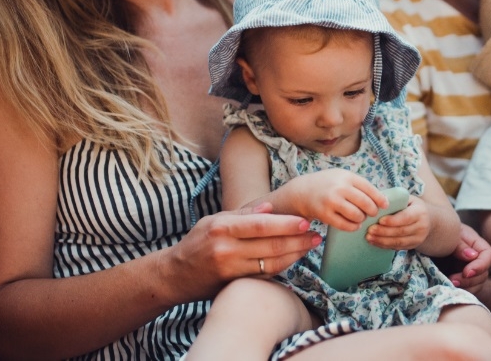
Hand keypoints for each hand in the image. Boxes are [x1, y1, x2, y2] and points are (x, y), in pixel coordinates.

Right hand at [168, 203, 318, 298]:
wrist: (174, 275)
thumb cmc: (196, 243)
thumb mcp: (213, 221)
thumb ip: (242, 214)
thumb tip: (270, 207)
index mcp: (222, 228)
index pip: (261, 225)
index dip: (286, 224)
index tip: (306, 222)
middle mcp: (226, 249)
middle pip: (271, 245)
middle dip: (298, 241)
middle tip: (317, 236)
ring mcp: (230, 269)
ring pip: (272, 262)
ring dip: (295, 255)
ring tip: (310, 246)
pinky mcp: (234, 284)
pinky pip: (264, 274)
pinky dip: (282, 267)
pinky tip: (293, 259)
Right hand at [286, 169, 388, 230]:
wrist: (301, 191)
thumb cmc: (327, 185)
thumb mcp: (341, 177)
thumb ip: (358, 185)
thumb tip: (381, 199)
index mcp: (346, 176)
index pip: (369, 188)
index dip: (380, 199)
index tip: (385, 205)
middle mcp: (339, 187)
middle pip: (366, 203)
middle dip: (372, 211)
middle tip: (371, 213)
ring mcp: (331, 201)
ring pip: (357, 215)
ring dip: (362, 219)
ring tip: (360, 218)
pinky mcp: (325, 214)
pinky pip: (345, 225)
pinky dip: (353, 227)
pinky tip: (354, 225)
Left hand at [367, 195, 428, 250]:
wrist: (427, 219)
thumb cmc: (412, 206)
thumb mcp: (408, 199)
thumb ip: (396, 200)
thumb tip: (376, 202)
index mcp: (420, 212)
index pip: (406, 217)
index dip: (392, 220)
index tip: (380, 220)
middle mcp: (422, 226)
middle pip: (401, 231)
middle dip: (384, 231)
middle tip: (370, 229)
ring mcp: (418, 238)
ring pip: (399, 241)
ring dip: (382, 240)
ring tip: (369, 237)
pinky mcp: (413, 246)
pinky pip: (397, 247)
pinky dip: (384, 245)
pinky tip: (374, 242)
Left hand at [432, 223, 490, 293]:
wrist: (423, 238)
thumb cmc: (436, 233)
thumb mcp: (448, 236)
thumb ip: (459, 245)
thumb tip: (472, 256)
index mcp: (475, 244)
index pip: (489, 256)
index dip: (481, 266)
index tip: (466, 273)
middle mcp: (474, 259)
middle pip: (484, 274)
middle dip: (469, 281)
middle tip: (452, 281)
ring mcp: (466, 271)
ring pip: (476, 285)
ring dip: (464, 288)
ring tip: (448, 285)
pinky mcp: (458, 281)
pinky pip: (465, 291)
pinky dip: (458, 292)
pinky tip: (446, 290)